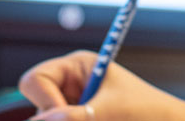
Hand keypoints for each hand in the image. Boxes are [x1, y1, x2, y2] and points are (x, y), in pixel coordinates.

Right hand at [19, 50, 184, 120]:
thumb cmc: (150, 114)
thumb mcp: (110, 113)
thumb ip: (73, 117)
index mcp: (76, 67)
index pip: (34, 80)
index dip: (45, 102)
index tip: (70, 115)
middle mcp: (70, 87)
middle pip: (37, 107)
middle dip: (55, 118)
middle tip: (88, 120)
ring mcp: (74, 108)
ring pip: (48, 120)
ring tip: (104, 120)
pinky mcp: (82, 120)